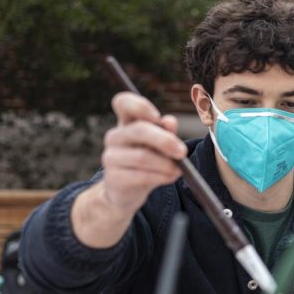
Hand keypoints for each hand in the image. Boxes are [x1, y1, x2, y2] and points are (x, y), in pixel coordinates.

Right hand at [100, 92, 187, 214]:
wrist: (127, 190)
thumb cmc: (148, 161)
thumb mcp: (159, 144)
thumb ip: (166, 132)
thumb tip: (169, 121)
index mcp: (126, 122)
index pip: (123, 102)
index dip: (140, 106)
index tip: (157, 117)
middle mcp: (115, 136)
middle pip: (139, 130)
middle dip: (165, 141)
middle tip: (182, 152)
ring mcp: (111, 157)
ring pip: (142, 157)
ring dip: (166, 164)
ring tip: (177, 170)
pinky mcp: (113, 178)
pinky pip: (141, 176)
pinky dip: (160, 177)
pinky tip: (170, 177)